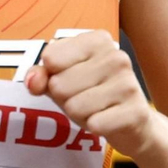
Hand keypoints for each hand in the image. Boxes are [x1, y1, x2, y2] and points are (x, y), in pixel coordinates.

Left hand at [25, 30, 159, 157]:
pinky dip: (94, 127)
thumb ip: (41, 76)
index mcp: (97, 40)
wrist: (134, 122)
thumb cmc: (94, 94)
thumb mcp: (62, 80)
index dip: (52, 76)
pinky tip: (108, 120)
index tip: (71, 77)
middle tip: (86, 98)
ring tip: (97, 109)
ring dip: (79, 115)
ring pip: (74, 106)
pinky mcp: (135, 112)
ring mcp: (128, 83)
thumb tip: (32, 81)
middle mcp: (116, 56)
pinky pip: (93, 124)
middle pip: (59, 85)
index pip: (50, 58)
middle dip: (65, 99)